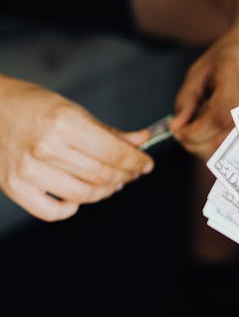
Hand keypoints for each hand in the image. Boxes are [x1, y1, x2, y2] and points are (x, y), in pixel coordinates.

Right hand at [0, 77, 153, 221]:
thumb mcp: (71, 110)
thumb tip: (141, 141)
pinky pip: (52, 212)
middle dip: (124, 176)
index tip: (145, 163)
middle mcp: (46, 148)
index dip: (135, 161)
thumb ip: (107, 131)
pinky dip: (70, 208)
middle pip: (102, 175)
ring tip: (110, 184)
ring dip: (104, 192)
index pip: (113, 153)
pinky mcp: (14, 187)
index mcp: (63, 123)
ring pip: (83, 195)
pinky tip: (76, 198)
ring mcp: (29, 170)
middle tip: (130, 173)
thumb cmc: (28, 104)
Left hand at [171, 23, 238, 160]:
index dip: (196, 132)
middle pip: (230, 137)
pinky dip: (230, 147)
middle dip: (201, 146)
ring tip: (203, 135)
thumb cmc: (231, 55)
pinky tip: (220, 136)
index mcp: (236, 75)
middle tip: (187, 138)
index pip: (218, 117)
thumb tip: (176, 130)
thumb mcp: (201, 70)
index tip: (179, 132)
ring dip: (215, 150)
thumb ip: (186, 100)